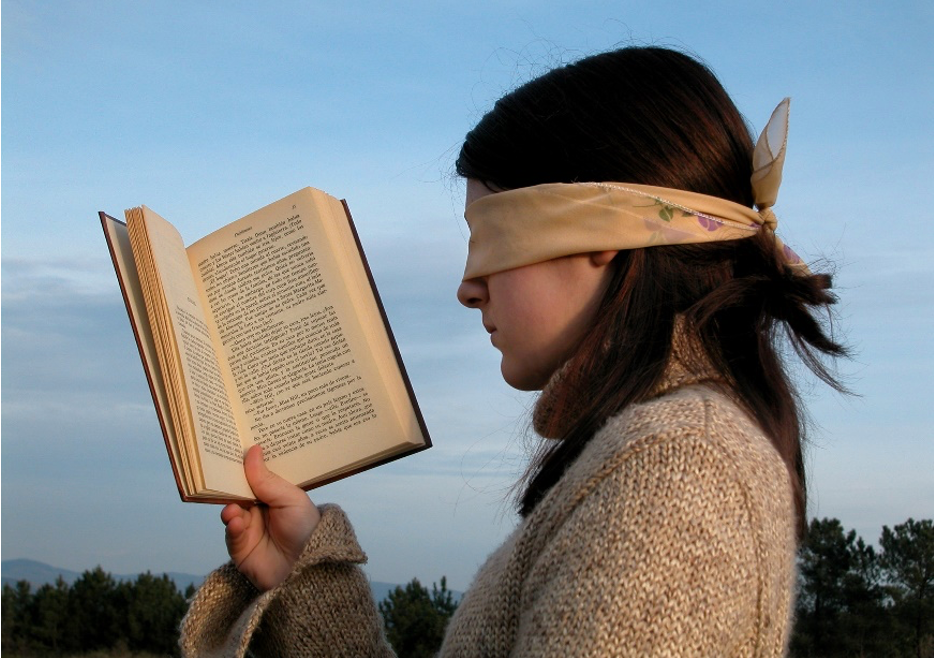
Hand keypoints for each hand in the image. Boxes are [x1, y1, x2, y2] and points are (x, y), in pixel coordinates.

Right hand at [221, 445, 320, 590]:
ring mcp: (248, 527)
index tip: (232, 447)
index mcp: (274, 494)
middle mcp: (259, 509)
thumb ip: (267, 480)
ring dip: (230, 507)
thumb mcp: (290, 498)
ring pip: (231, 511)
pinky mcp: (240, 547)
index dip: (244, 464)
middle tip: (219, 472)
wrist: (308, 568)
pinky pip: (231, 533)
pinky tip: (236, 521)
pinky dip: (232, 525)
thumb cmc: (306, 528)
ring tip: (234, 507)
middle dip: (229, 484)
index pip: (254, 476)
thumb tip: (252, 451)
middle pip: (238, 492)